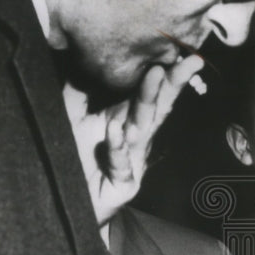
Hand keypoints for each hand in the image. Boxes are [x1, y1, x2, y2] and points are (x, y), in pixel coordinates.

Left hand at [65, 55, 205, 224]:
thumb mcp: (71, 117)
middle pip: (157, 105)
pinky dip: (117, 146)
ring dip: (148, 101)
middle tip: (190, 61)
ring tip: (155, 76)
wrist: (65, 204)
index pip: (152, 91)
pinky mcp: (123, 184)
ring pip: (142, 128)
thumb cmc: (71, 159)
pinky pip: (120, 161)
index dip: (169, 72)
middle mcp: (135, 137)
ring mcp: (134, 161)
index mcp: (127, 118)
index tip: (185, 51)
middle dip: (174, 82)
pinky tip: (116, 129)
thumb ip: (78, 89)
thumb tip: (82, 55)